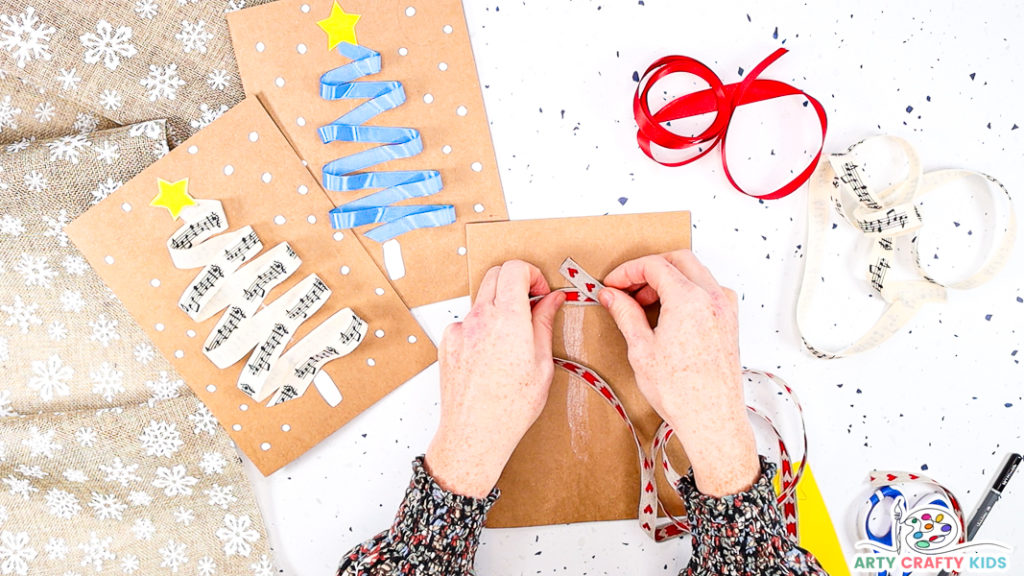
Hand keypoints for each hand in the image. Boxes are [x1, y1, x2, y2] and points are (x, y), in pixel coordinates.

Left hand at [425, 260, 565, 497]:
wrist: (474, 434)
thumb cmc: (511, 408)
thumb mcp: (541, 366)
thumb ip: (544, 324)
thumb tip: (553, 300)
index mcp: (508, 320)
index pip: (514, 269)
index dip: (532, 273)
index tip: (540, 290)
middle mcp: (479, 319)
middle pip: (495, 275)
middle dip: (516, 282)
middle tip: (530, 304)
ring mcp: (459, 330)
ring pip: (481, 300)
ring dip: (499, 308)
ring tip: (512, 341)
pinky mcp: (447, 342)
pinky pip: (467, 323)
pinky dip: (481, 329)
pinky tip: (491, 356)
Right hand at [597, 250, 758, 496]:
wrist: (712, 419)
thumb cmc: (681, 392)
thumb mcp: (641, 349)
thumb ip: (625, 314)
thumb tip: (612, 296)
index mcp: (689, 299)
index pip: (654, 265)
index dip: (627, 271)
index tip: (612, 284)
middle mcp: (712, 298)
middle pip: (678, 260)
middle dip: (649, 268)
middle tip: (627, 289)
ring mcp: (724, 309)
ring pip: (695, 273)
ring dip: (669, 278)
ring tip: (645, 303)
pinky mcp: (729, 322)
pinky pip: (708, 291)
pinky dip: (687, 291)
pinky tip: (669, 313)